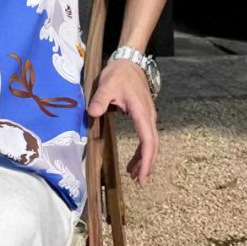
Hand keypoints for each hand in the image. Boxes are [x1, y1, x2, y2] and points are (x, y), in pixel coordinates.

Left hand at [86, 61, 156, 187]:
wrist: (129, 63)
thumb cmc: (118, 74)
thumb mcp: (106, 85)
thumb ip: (100, 99)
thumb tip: (93, 112)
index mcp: (141, 112)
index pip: (148, 140)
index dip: (146, 159)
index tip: (142, 175)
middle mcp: (149, 117)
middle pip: (153, 145)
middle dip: (148, 165)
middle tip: (141, 183)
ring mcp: (148, 117)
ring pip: (151, 143)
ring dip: (145, 160)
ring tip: (135, 176)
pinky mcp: (144, 117)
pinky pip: (146, 138)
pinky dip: (142, 152)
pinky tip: (134, 162)